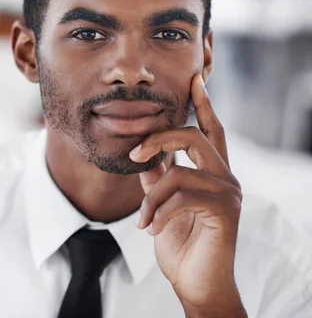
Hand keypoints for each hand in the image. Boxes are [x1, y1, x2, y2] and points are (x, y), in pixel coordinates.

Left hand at [130, 75, 245, 316]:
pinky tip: (153, 231)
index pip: (210, 129)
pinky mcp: (225, 210)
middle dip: (157, 139)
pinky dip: (159, 213)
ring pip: (179, 171)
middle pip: (192, 136)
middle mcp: (225, 176)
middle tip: (134, 154)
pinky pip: (181, 196)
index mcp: (212, 171)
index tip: (194, 79)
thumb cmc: (180, 243)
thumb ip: (157, 176)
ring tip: (143, 221)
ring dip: (151, 198)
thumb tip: (145, 153)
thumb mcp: (161, 203)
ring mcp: (229, 192)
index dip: (203, 103)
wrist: (194, 283)